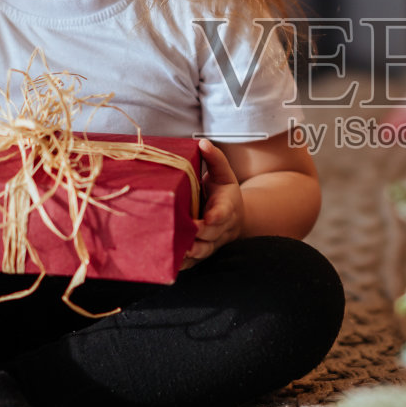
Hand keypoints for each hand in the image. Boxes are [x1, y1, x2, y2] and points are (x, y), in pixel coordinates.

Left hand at [183, 139, 243, 269]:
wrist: (235, 217)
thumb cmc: (223, 192)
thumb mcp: (223, 173)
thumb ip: (215, 159)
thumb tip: (203, 142)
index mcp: (227, 206)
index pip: (223, 213)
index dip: (216, 217)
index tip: (208, 219)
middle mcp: (221, 228)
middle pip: (212, 235)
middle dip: (199, 237)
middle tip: (185, 237)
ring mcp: (212, 242)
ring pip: (204, 251)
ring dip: (191, 254)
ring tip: (177, 254)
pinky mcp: (202, 251)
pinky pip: (194, 262)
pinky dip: (184, 265)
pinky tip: (170, 265)